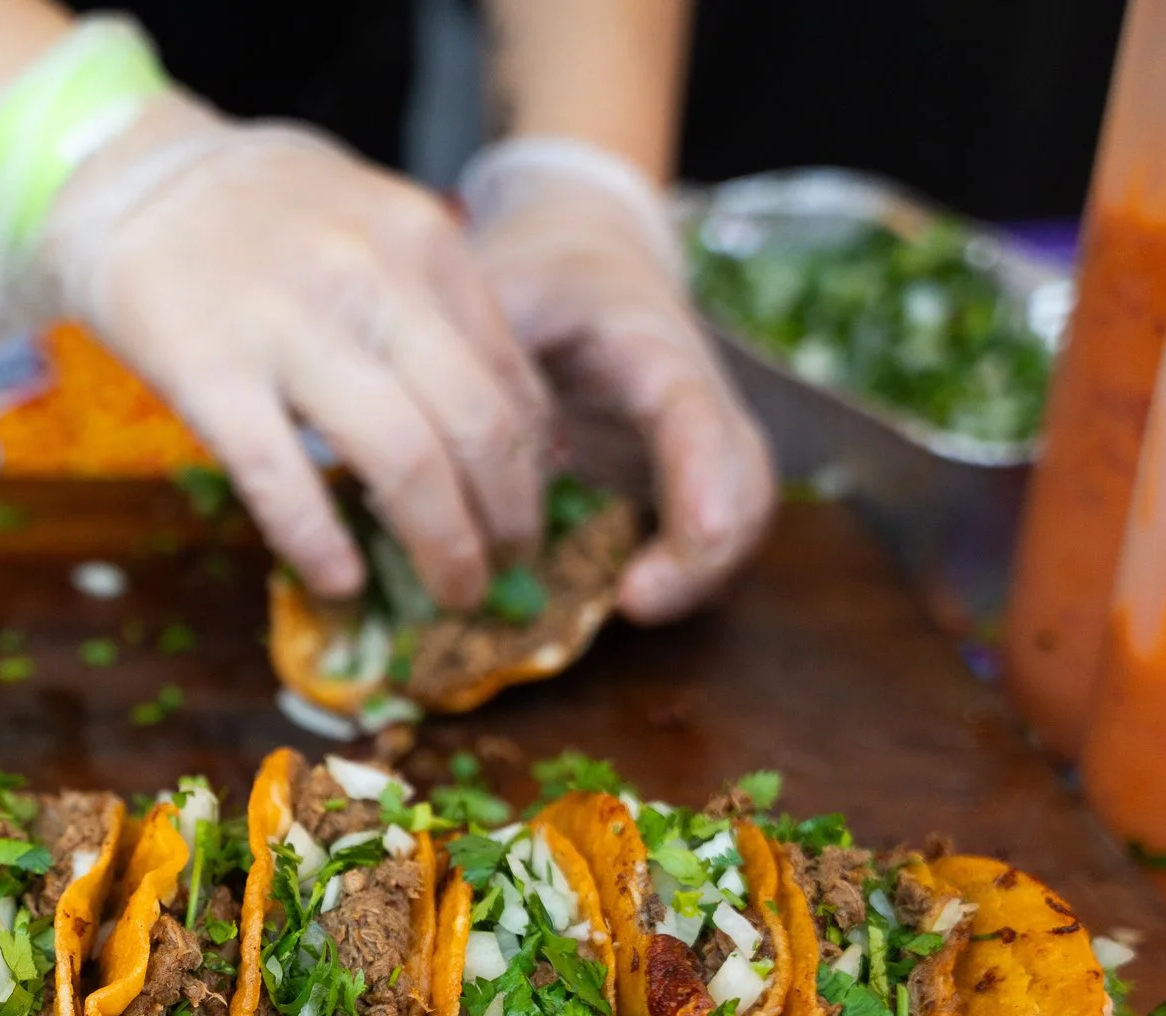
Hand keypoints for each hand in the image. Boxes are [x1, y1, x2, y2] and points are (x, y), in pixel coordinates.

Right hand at [33, 96, 553, 609]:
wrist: (128, 174)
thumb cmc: (259, 212)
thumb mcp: (371, 223)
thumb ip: (434, 304)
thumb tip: (503, 418)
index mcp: (424, 241)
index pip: (510, 376)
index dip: (533, 465)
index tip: (524, 514)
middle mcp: (371, 279)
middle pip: (476, 426)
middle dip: (506, 520)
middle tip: (503, 571)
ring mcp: (290, 325)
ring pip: (403, 460)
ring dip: (442, 545)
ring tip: (450, 591)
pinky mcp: (210, 371)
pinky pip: (283, 478)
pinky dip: (321, 543)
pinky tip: (342, 582)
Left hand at [463, 138, 775, 623]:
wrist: (583, 258)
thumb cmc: (539, 275)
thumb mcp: (501, 291)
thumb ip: (477, 357)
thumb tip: (422, 439)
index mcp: (652, 346)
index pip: (696, 418)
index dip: (702, 484)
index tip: (695, 542)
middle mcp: (694, 398)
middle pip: (743, 481)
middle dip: (706, 553)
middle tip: (634, 603)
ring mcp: (694, 444)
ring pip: (733, 515)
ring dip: (692, 574)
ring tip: (627, 607)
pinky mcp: (677, 478)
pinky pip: (698, 534)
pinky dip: (671, 573)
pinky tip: (608, 598)